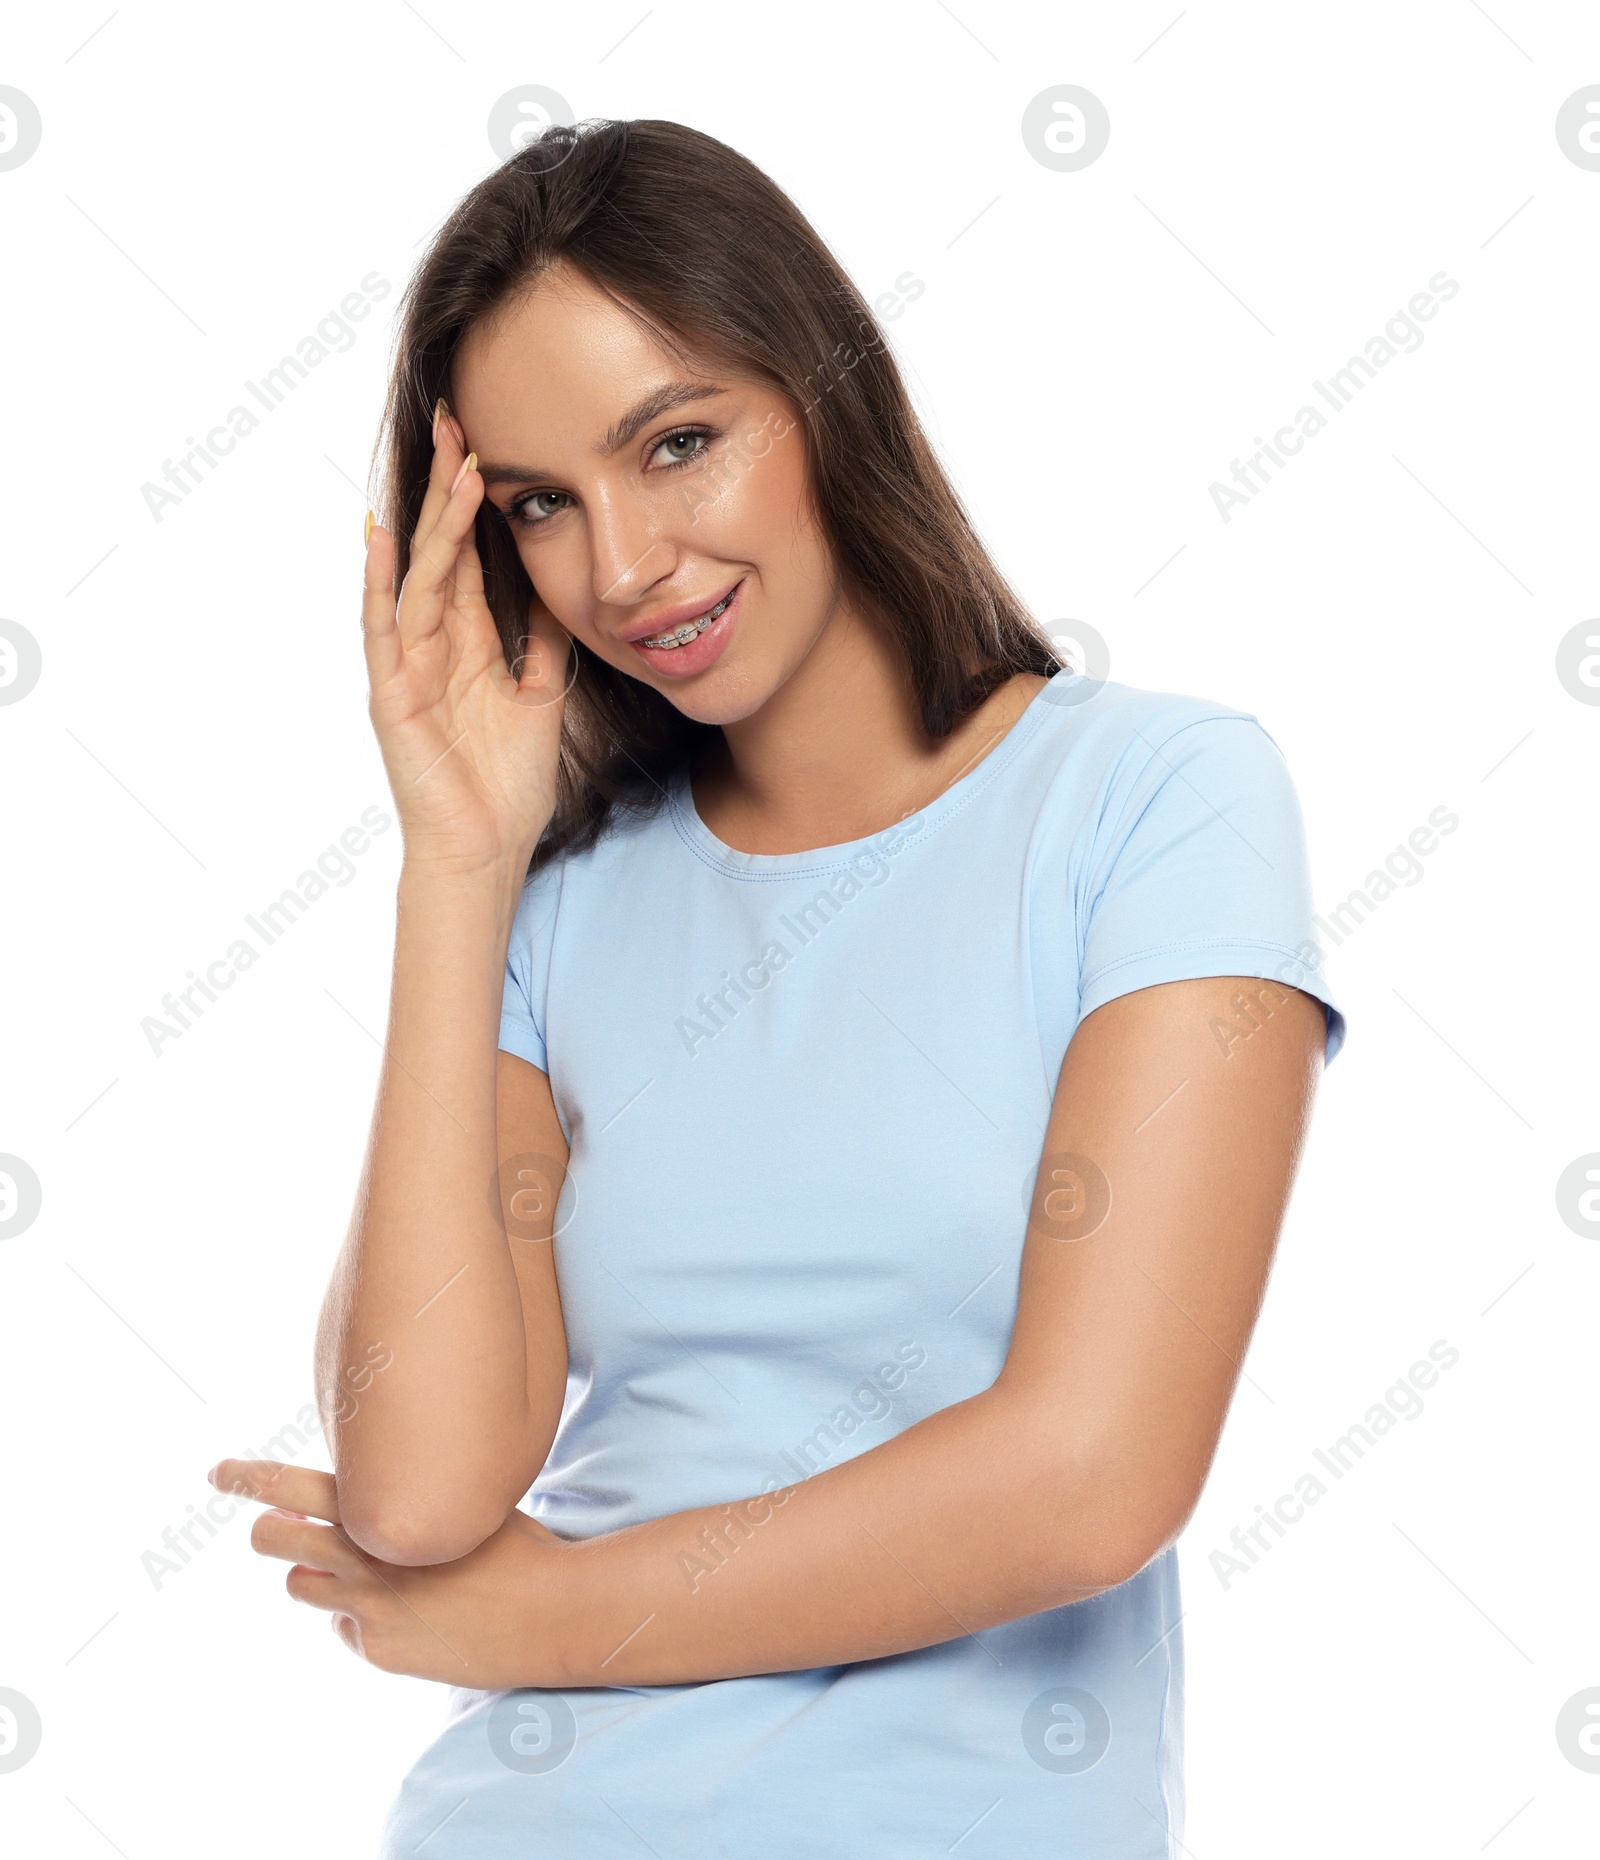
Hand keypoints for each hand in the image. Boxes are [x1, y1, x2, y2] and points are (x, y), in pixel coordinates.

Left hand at [211, 1458, 572, 1689]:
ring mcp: (366, 1609)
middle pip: (277, 1538)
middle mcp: (363, 1558)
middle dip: (267, 1527)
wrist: (551, 1613)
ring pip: (302, 1586)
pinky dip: (364, 1617)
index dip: (250, 1477)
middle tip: (266, 1524)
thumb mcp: (459, 1505)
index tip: (218, 1472)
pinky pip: (348, 1627)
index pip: (294, 1486)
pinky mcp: (378, 1650)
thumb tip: (366, 1497)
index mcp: (383, 1511)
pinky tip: (412, 1613)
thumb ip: (405, 1502)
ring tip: (363, 1570)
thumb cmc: (516, 1546)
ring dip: (318, 1574)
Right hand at [363, 407, 568, 876]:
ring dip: (435, 522)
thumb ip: (541, 643)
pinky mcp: (391, 695)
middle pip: (440, 551)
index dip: (475, 504)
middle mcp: (433, 645)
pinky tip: (379, 538)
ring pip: (419, 578)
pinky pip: (384, 630)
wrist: (486, 849)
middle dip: (447, 488)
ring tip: (453, 467)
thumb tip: (557, 589)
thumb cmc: (506, 785)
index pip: (469, 556)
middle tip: (458, 423)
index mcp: (467, 643)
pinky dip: (380, 584)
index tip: (486, 444)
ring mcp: (407, 667)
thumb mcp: (540, 697)